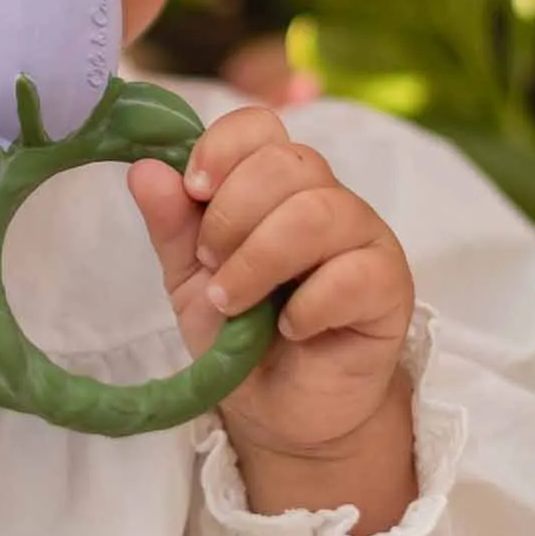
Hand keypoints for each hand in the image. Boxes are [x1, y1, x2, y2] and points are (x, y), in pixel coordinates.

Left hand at [128, 105, 414, 458]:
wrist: (277, 410)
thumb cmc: (236, 331)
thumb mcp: (187, 276)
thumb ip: (170, 222)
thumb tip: (144, 168)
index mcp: (273, 182)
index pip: (260, 125)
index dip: (222, 148)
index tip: (193, 190)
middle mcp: (324, 197)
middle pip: (288, 162)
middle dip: (233, 214)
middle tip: (210, 263)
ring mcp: (364, 238)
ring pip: (319, 211)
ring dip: (261, 258)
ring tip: (234, 301)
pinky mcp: (390, 287)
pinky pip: (355, 272)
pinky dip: (308, 303)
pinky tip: (288, 328)